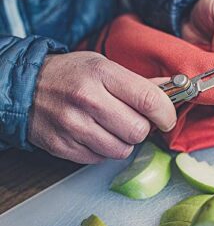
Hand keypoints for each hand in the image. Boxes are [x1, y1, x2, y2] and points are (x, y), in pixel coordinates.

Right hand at [28, 52, 175, 163]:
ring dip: (124, 140)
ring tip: (111, 125)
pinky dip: (104, 149)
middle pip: (138, 131)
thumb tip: (172, 90)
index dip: (166, 113)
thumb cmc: (71, 74)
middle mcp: (87, 100)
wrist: (27, 87)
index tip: (167, 118)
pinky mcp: (63, 146)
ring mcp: (73, 126)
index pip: (148, 100)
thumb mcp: (104, 66)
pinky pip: (100, 158)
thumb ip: (140, 82)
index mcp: (102, 74)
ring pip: (122, 150)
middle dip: (143, 128)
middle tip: (133, 118)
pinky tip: (94, 133)